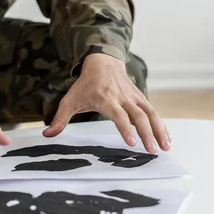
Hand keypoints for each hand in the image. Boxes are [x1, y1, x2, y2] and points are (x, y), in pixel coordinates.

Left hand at [43, 53, 170, 153]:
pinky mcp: (140, 98)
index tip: (132, 142)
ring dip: (160, 130)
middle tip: (152, 151)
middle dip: (147, 134)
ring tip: (166, 147)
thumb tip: (47, 135)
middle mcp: (123, 98)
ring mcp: (134, 97)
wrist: (103, 62)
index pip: (119, 115)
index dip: (125, 128)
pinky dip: (161, 125)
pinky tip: (166, 139)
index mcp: (106, 99)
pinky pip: (153, 111)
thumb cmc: (85, 84)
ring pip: (150, 113)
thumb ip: (60, 119)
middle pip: (138, 116)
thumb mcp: (70, 100)